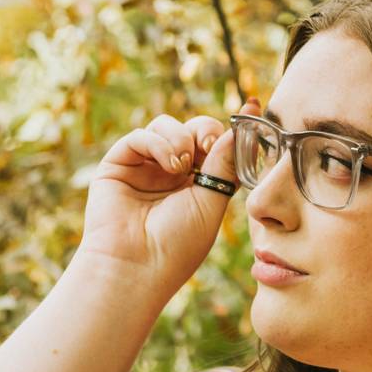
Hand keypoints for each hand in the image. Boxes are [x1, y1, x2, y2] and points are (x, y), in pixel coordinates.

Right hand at [77, 96, 257, 296]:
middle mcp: (171, 173)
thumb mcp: (211, 202)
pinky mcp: (119, 164)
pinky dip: (159, 142)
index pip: (218, 147)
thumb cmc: (177, 245)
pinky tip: (169, 164)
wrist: (137, 265)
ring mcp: (145, 167)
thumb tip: (238, 131)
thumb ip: (224, 165)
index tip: (253, 105)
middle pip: (194, 129)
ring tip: (183, 165)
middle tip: (208, 147)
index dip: (233, 129)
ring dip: (181, 138)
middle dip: (206, 131)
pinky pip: (141, 136)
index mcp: (198, 185)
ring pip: (167, 126)